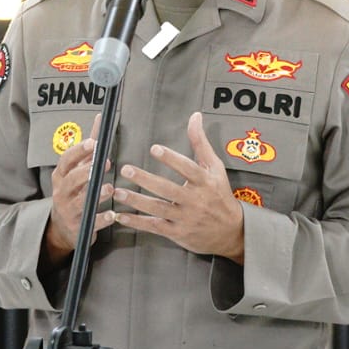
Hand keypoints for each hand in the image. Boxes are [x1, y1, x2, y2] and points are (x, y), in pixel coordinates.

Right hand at [44, 115, 114, 260]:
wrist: (62, 227)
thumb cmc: (74, 191)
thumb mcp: (76, 169)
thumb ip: (89, 146)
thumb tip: (100, 118)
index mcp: (61, 176)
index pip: (66, 161)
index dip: (78, 152)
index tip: (92, 143)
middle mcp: (62, 192)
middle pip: (70, 180)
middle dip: (86, 171)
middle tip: (104, 163)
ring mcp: (69, 211)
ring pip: (80, 202)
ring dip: (96, 194)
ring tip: (110, 187)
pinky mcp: (78, 228)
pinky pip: (90, 224)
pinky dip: (101, 219)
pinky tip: (112, 214)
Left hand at [113, 112, 245, 261]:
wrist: (231, 231)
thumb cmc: (220, 194)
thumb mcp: (215, 167)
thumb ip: (200, 142)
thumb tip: (195, 116)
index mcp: (204, 182)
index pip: (187, 168)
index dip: (171, 159)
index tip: (155, 148)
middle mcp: (195, 200)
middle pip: (168, 189)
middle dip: (146, 180)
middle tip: (126, 169)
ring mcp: (185, 218)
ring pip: (158, 209)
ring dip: (136, 201)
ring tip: (118, 191)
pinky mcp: (177, 232)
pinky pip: (154, 227)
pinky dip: (136, 222)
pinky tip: (120, 215)